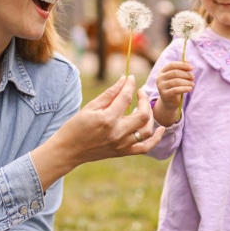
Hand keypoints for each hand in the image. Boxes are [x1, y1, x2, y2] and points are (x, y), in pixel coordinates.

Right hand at [31, 76, 163, 188]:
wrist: (68, 150)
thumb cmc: (75, 126)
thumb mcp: (90, 107)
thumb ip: (109, 94)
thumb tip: (124, 80)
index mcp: (107, 119)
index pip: (126, 98)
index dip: (130, 85)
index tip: (131, 78)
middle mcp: (117, 133)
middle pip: (142, 114)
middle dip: (144, 99)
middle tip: (139, 92)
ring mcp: (122, 144)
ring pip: (146, 130)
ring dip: (150, 116)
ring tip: (144, 107)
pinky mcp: (123, 152)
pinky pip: (145, 148)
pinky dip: (156, 139)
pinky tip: (161, 129)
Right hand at [151, 61, 192, 126]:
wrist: (169, 102)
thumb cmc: (174, 87)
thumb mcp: (177, 77)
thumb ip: (181, 69)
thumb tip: (187, 61)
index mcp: (162, 72)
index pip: (171, 65)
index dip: (182, 65)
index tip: (191, 68)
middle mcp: (159, 78)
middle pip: (174, 73)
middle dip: (186, 74)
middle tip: (193, 77)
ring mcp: (161, 86)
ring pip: (176, 81)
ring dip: (187, 82)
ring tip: (192, 84)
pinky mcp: (165, 94)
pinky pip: (176, 90)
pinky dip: (185, 88)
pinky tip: (190, 89)